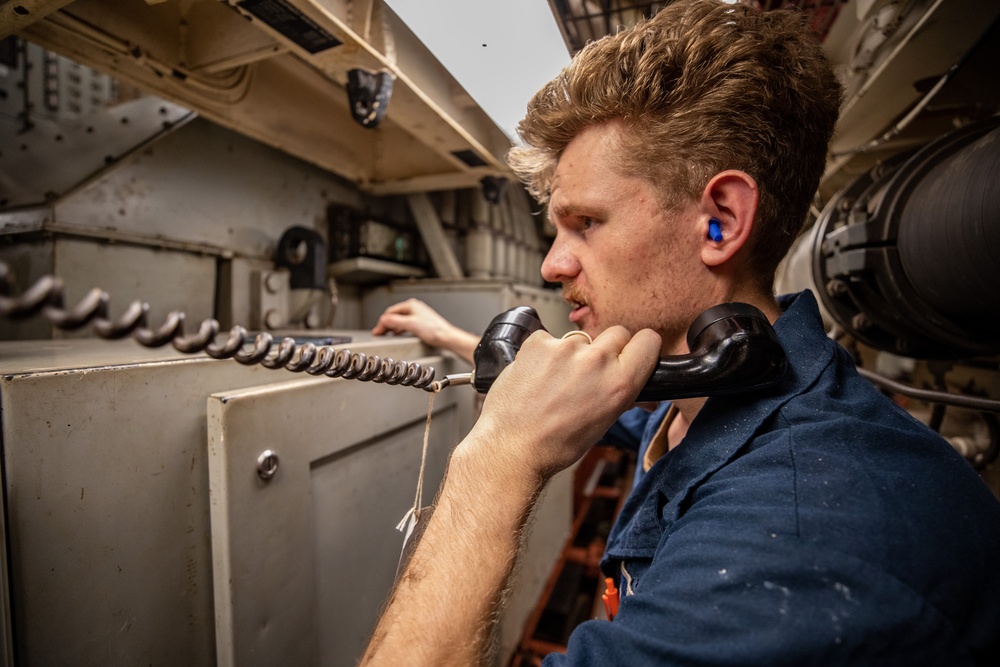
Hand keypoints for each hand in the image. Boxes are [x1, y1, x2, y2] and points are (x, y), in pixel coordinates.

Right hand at [371, 299, 477, 363]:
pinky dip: (398, 328)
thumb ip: (395, 321)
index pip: (390, 312)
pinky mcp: (420, 322)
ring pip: (399, 319)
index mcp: (411, 305)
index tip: (377, 331)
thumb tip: (383, 320)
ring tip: (385, 334)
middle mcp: (414, 307)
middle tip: (379, 333)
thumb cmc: (434, 330)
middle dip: (385, 324)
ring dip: (391, 327)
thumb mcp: (410, 325)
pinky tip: (397, 333)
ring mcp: (417, 314)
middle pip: (394, 315)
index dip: (382, 322)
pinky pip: (405, 323)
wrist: (446, 337)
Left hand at [460, 326, 660, 480]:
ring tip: (556, 381)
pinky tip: (537, 376)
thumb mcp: (604, 422)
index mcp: (620, 383)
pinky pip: (550, 339)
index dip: (640, 347)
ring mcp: (566, 349)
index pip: (648, 340)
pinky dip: (545, 354)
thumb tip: (636, 386)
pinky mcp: (539, 343)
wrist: (513, 447)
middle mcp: (597, 361)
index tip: (631, 353)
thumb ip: (622, 394)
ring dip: (573, 354)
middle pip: (617, 333)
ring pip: (582, 338)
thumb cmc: (556, 444)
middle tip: (589, 372)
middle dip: (607, 349)